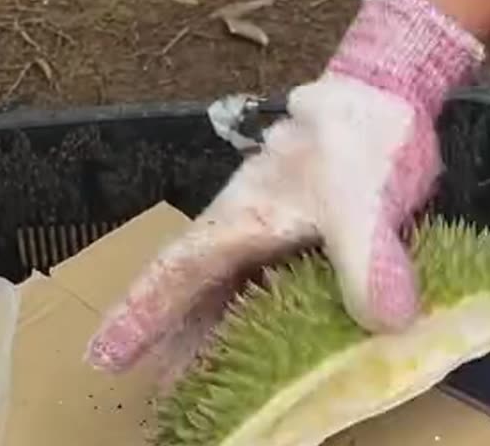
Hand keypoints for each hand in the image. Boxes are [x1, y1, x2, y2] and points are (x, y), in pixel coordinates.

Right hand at [85, 0, 484, 375]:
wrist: (387, 93)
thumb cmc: (360, 135)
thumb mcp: (361, 199)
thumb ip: (368, 259)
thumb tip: (386, 323)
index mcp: (243, 218)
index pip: (177, 272)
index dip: (140, 315)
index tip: (102, 356)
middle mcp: (250, 231)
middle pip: (198, 293)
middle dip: (173, 342)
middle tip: (156, 396)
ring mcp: (280, 237)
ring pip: (233, 295)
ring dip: (214, 338)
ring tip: (200, 387)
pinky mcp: (313, 242)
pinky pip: (276, 294)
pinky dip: (263, 326)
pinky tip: (276, 355)